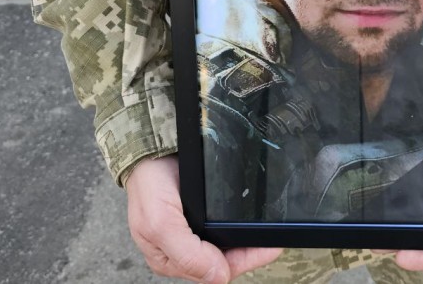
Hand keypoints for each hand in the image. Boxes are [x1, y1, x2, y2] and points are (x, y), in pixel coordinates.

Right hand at [126, 155, 282, 281]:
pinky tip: (252, 220)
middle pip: (225, 261)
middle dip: (250, 252)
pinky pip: (227, 227)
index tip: (267, 248)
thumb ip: (187, 254)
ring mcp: (195, 233)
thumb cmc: (148, 187)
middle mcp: (184, 251)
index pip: (213, 272)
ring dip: (248, 241)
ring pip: (229, 246)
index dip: (242, 261)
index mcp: (171, 261)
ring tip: (269, 233)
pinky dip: (241, 226)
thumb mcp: (160, 224)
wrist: (150, 152)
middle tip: (274, 241)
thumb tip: (218, 277)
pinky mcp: (203, 215)